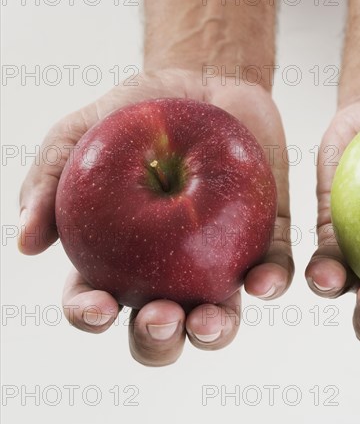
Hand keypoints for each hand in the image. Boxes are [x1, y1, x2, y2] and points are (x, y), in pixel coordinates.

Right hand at [19, 69, 292, 365]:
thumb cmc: (136, 113)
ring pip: (218, 319)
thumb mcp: (80, 132)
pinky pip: (270, 273)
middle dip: (157, 341)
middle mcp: (168, 274)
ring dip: (214, 334)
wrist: (204, 82)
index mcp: (119, 260)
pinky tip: (262, 282)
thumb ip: (48, 179)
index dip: (91, 316)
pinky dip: (269, 284)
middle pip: (160, 330)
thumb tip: (25, 243)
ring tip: (209, 321)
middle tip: (160, 317)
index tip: (99, 305)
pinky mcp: (263, 243)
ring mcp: (219, 264)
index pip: (98, 303)